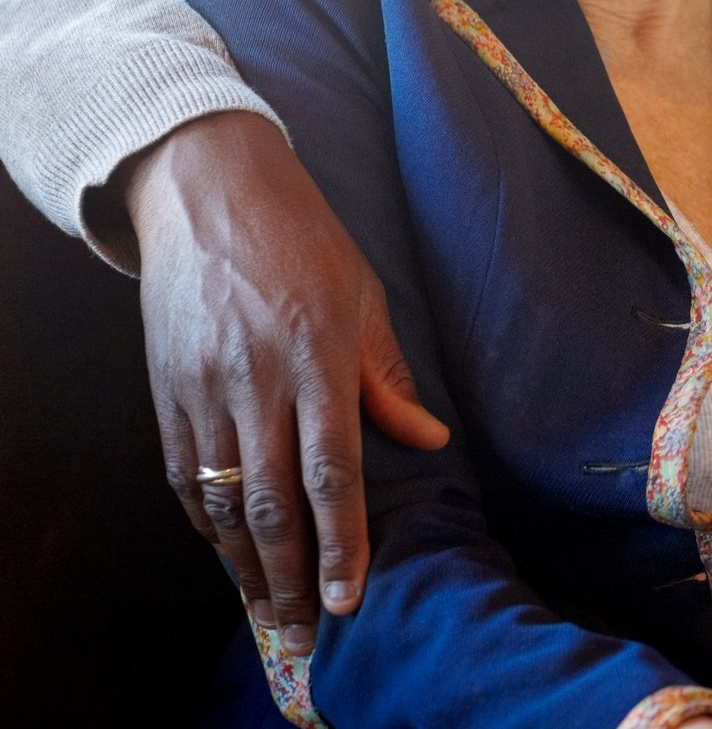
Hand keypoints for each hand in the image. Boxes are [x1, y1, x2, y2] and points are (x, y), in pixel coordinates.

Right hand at [126, 111, 448, 653]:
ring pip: (226, 499)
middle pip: (277, 502)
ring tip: (269, 611)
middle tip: (309, 631)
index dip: (344, 541)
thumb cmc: (305, 242)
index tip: (352, 595)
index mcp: (319, 358)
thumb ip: (391, 381)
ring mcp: (205, 387)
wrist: (210, 195)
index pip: (336, 471)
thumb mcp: (365, 299)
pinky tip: (228, 552)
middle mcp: (259, 380)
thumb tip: (431, 442)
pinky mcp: (167, 388)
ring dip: (247, 564)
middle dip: (293, 576)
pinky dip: (206, 521)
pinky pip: (186, 473)